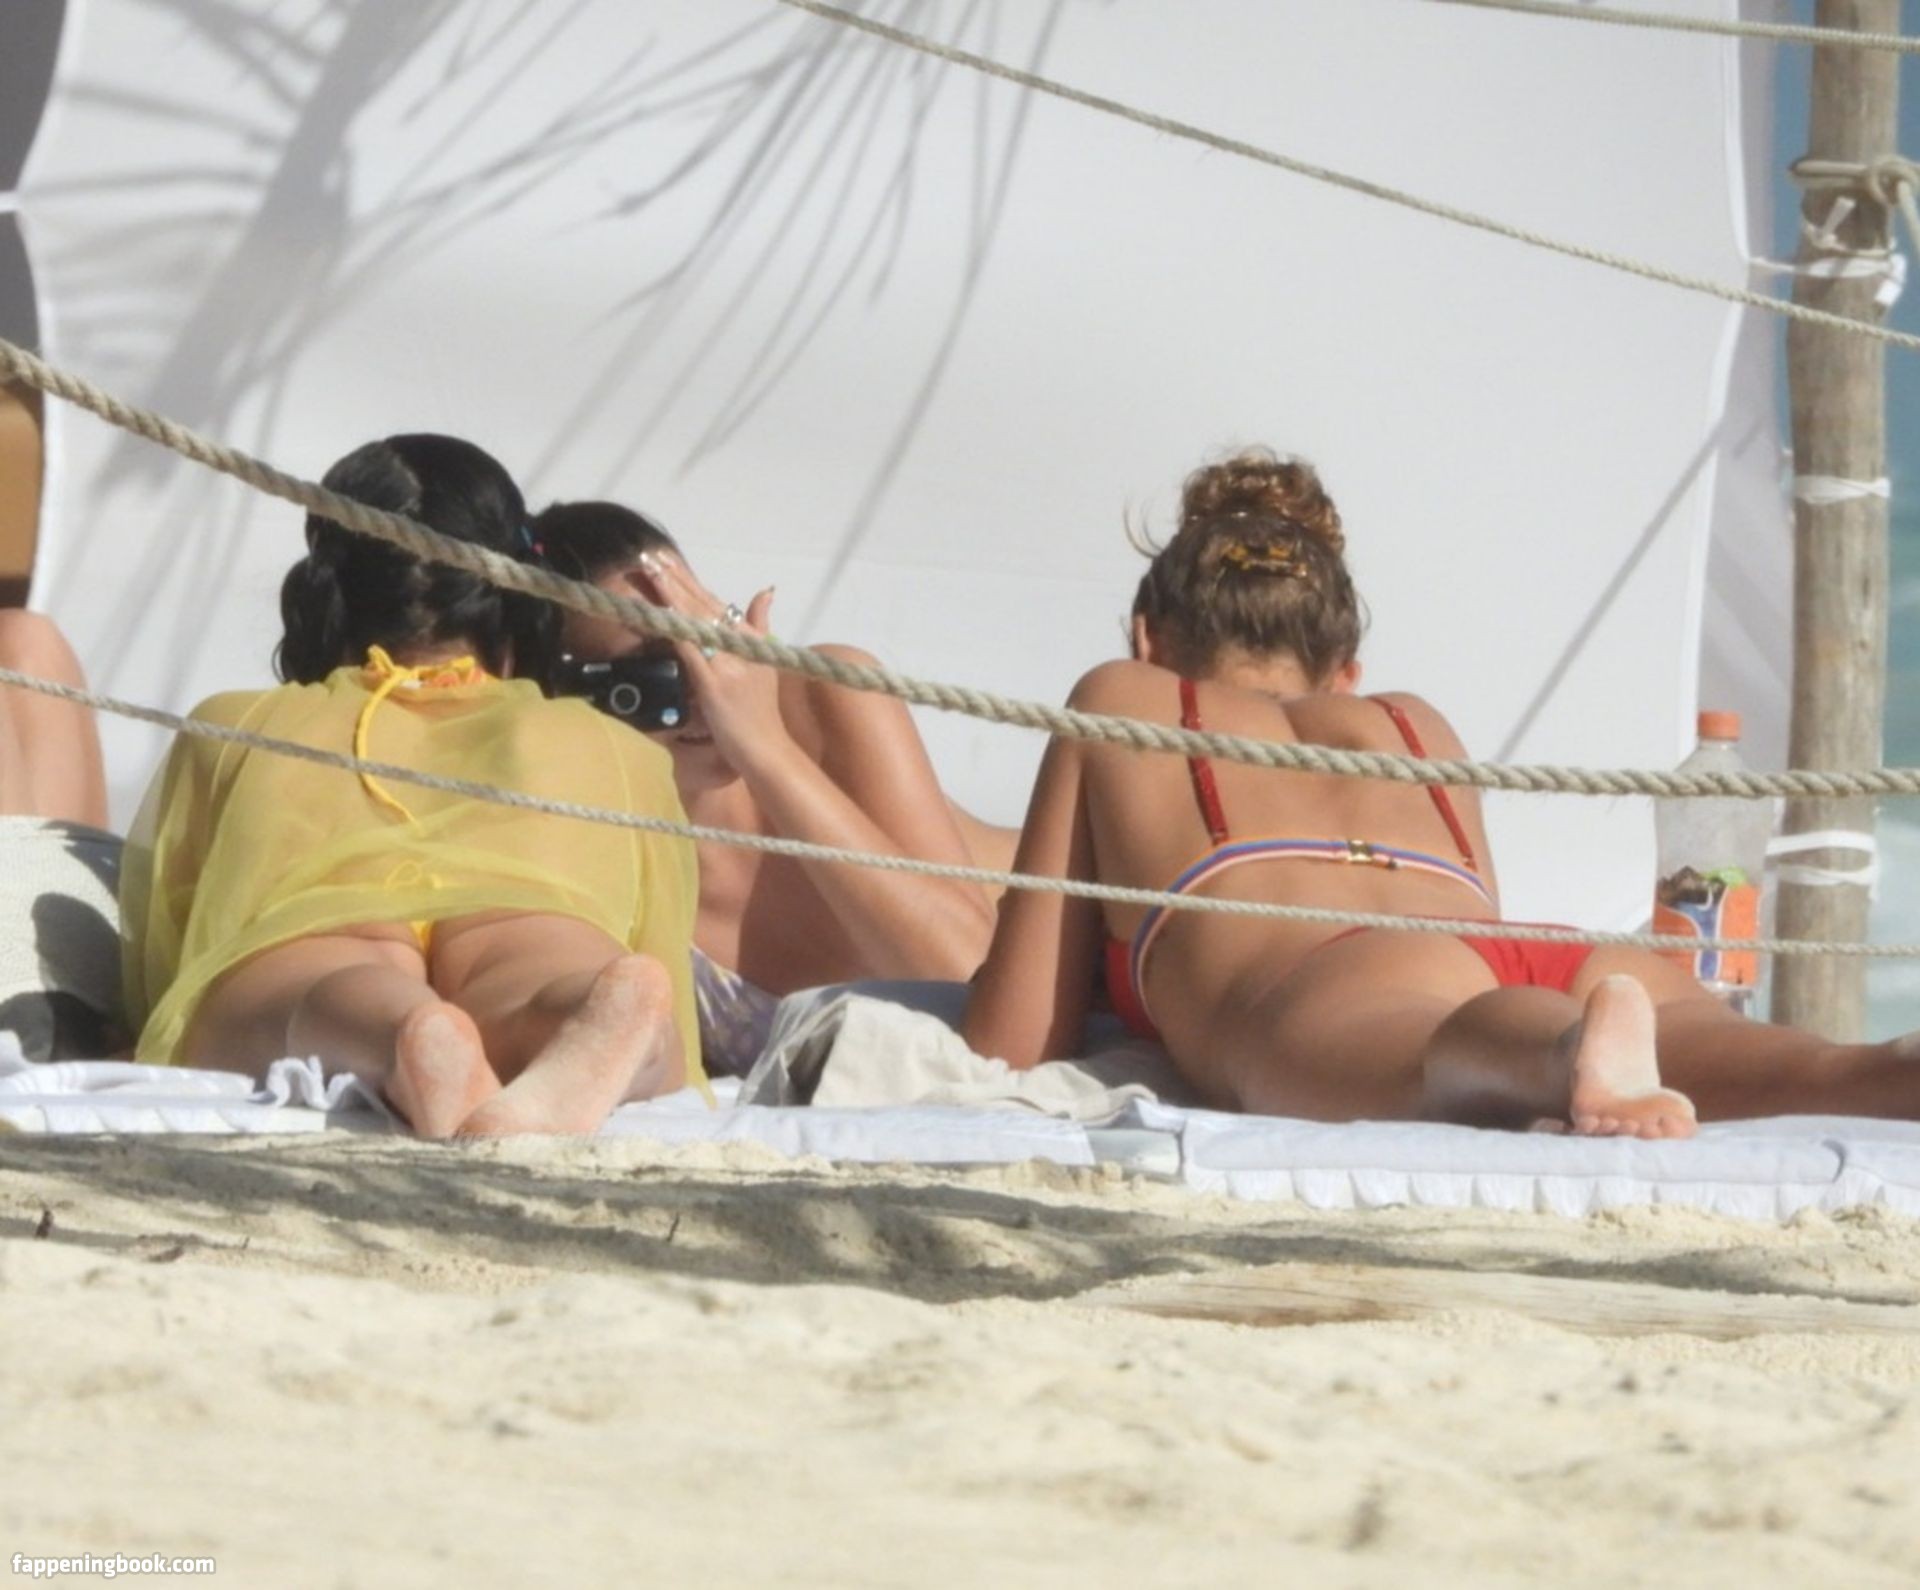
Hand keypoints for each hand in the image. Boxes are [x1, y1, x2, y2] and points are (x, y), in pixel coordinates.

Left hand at [641, 551, 787, 771]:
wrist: (766, 747)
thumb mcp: (765, 664)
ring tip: (650, 570)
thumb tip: (766, 591)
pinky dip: (676, 628)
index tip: (665, 558)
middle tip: (649, 553)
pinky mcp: (714, 683)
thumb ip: (761, 626)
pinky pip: (691, 650)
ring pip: (695, 620)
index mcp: (750, 638)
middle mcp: (740, 644)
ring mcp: (727, 663)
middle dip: (674, 577)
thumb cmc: (761, 711)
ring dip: (671, 594)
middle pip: (702, 604)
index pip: (714, 602)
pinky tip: (661, 612)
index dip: (688, 579)